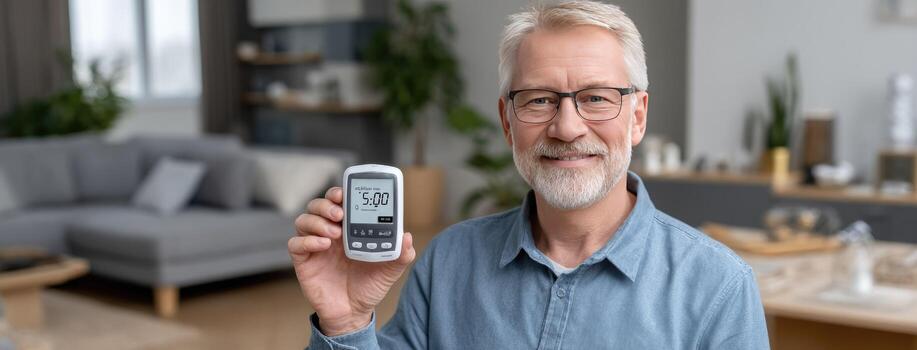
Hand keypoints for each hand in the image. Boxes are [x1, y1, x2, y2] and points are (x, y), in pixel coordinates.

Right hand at [288, 187, 415, 335]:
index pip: (340, 202)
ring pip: (304, 220)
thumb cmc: (369, 286)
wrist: (353, 312)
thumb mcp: (390, 270)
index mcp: (349, 228)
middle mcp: (330, 233)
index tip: (345, 192)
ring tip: (335, 233)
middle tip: (340, 213)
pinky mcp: (304, 261)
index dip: (340, 193)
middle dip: (327, 204)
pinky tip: (323, 245)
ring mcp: (315, 246)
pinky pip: (295, 244)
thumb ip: (401, 254)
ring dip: (318, 221)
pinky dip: (307, 240)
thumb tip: (407, 237)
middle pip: (318, 206)